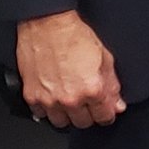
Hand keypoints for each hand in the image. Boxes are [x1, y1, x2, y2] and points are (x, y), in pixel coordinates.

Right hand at [16, 10, 125, 128]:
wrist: (47, 25)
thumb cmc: (75, 36)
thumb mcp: (105, 57)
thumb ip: (112, 85)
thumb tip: (117, 104)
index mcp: (92, 89)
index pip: (104, 117)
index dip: (108, 114)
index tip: (107, 111)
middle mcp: (70, 99)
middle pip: (83, 123)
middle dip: (89, 114)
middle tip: (89, 103)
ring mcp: (49, 100)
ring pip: (61, 123)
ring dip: (68, 115)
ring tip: (71, 100)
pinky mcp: (32, 96)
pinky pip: (41, 115)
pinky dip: (48, 110)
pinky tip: (54, 97)